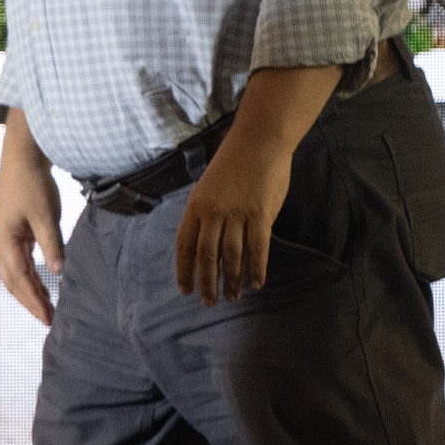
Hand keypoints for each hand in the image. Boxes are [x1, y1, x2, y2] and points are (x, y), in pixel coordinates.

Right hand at [0, 108, 65, 325]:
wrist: (22, 158)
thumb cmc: (33, 185)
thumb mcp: (45, 216)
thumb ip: (52, 245)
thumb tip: (58, 273)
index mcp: (5, 242)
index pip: (20, 280)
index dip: (34, 302)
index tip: (48, 319)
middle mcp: (0, 244)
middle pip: (13, 282)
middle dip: (30, 302)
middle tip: (49, 320)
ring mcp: (4, 239)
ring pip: (14, 275)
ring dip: (29, 292)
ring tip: (47, 308)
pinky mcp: (13, 234)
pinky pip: (18, 264)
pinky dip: (29, 278)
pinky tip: (43, 285)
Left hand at [175, 137, 292, 305]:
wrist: (259, 141)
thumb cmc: (233, 163)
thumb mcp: (208, 187)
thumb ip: (206, 214)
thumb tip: (207, 241)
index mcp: (195, 206)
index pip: (184, 246)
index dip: (185, 270)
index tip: (186, 289)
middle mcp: (213, 213)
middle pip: (206, 256)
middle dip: (207, 283)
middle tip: (209, 302)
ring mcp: (237, 214)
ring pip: (231, 256)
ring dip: (231, 280)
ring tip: (233, 297)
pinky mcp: (261, 214)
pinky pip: (258, 248)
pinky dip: (256, 268)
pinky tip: (256, 283)